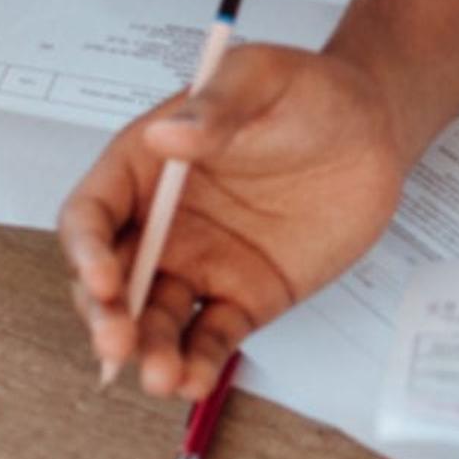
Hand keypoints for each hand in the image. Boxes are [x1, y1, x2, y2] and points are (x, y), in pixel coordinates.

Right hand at [57, 44, 414, 398]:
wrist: (373, 130)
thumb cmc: (308, 93)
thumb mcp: (260, 78)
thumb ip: (216, 107)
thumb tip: (168, 134)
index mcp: (144, 167)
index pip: (92, 214)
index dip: (85, 249)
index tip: (104, 277)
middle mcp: (161, 224)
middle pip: (111, 280)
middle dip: (106, 315)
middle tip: (118, 343)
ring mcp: (200, 265)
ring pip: (157, 320)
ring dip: (149, 351)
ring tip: (161, 377)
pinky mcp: (244, 298)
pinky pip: (212, 337)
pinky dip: (198, 363)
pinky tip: (193, 380)